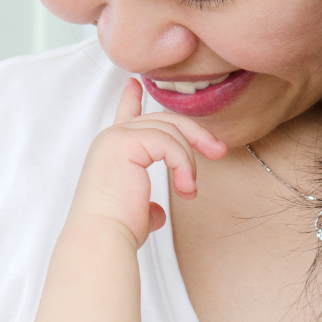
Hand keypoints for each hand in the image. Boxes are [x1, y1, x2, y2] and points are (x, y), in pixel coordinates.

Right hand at [66, 78, 226, 250]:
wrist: (103, 238)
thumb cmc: (115, 230)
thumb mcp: (136, 212)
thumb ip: (148, 205)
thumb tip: (159, 214)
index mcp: (111, 152)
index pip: (124, 117)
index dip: (131, 100)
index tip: (134, 84)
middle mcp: (110, 139)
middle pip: (163, 120)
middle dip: (194, 134)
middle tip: (218, 151)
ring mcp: (117, 137)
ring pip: (170, 130)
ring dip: (189, 161)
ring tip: (190, 190)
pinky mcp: (125, 142)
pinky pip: (169, 143)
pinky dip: (183, 165)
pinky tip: (185, 188)